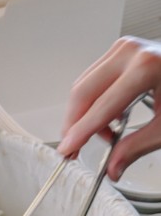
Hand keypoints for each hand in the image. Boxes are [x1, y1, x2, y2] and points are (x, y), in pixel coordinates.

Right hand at [57, 36, 160, 180]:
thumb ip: (138, 146)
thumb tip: (113, 167)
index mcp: (146, 68)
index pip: (102, 106)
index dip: (82, 131)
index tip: (68, 149)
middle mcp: (130, 53)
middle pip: (84, 93)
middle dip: (75, 124)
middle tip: (73, 147)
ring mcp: (122, 49)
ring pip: (83, 86)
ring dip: (83, 115)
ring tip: (103, 135)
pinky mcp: (119, 51)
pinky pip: (91, 79)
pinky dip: (92, 102)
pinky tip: (106, 118)